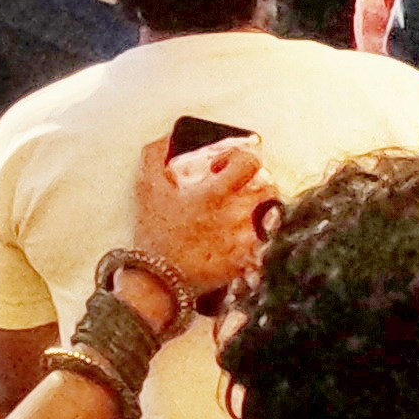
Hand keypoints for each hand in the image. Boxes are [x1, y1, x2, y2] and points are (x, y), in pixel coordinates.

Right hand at [126, 134, 277, 298]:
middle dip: (255, 183)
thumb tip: (167, 136)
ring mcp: (243, 239)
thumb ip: (155, 156)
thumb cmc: (155, 236)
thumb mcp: (147, 189)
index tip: (224, 167)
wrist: (159, 281)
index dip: (240, 157)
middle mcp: (234, 215)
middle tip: (238, 188)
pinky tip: (244, 235)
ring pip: (270, 213)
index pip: (250, 162)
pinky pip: (267, 242)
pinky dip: (262, 236)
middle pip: (267, 186)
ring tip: (242, 211)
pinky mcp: (246, 260)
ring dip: (260, 208)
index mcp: (214, 194)